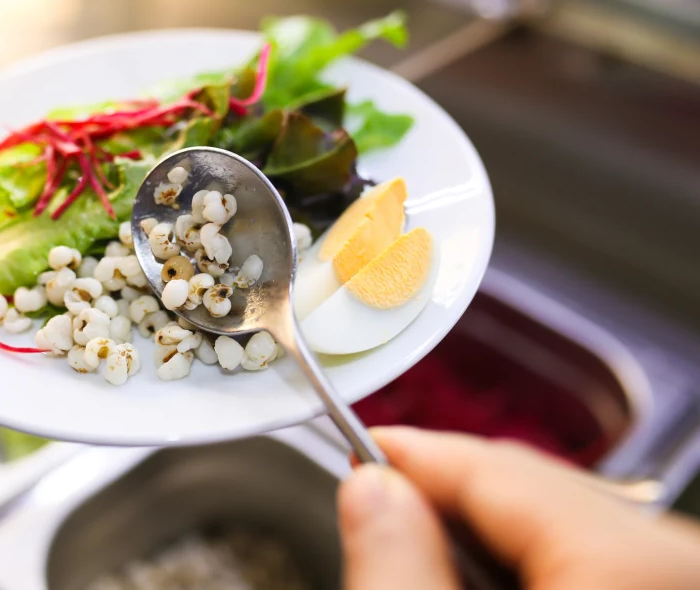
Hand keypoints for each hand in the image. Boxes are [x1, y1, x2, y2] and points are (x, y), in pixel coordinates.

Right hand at [338, 427, 699, 588]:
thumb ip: (398, 567)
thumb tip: (373, 490)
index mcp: (636, 569)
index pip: (499, 469)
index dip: (412, 453)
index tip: (360, 450)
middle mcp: (682, 565)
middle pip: (538, 490)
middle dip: (451, 498)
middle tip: (383, 514)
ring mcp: (685, 579)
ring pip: (574, 524)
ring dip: (494, 536)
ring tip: (436, 564)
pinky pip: (608, 556)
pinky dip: (545, 564)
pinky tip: (501, 583)